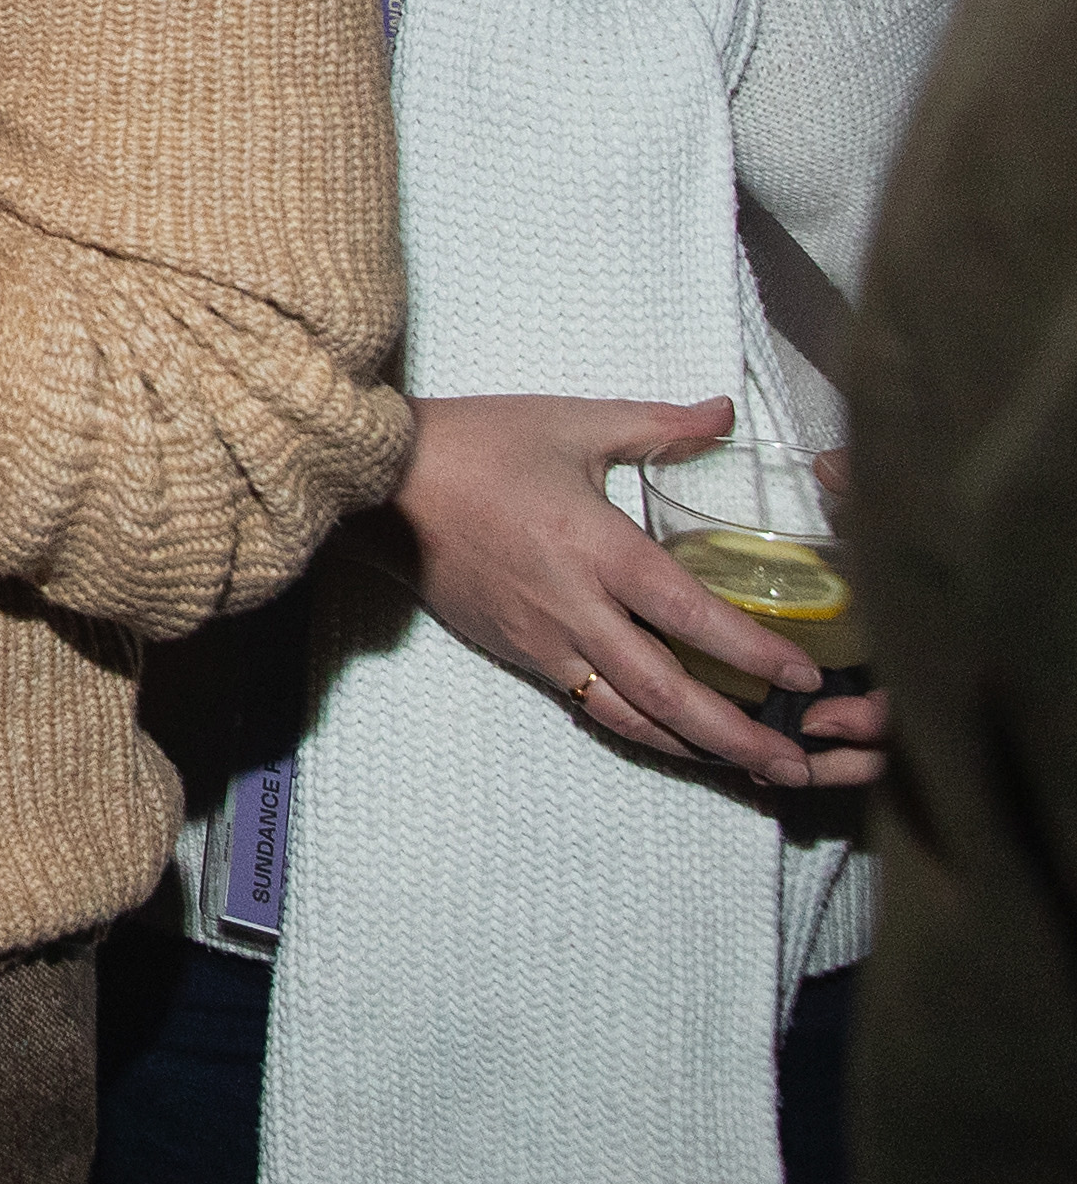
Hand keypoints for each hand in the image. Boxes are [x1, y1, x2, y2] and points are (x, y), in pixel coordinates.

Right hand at [383, 394, 877, 789]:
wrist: (378, 484)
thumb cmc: (474, 443)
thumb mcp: (570, 420)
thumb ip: (657, 425)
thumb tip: (727, 411)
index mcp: (594, 546)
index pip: (689, 613)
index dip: (752, 652)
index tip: (805, 678)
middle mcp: (571, 606)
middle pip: (665, 690)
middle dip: (737, 733)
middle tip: (796, 764)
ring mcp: (539, 638)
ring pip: (627, 715)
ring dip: (694, 749)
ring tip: (750, 771)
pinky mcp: (515, 651)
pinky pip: (588, 702)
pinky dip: (641, 730)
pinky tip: (677, 741)